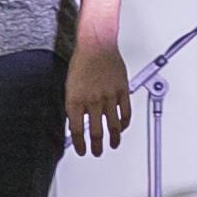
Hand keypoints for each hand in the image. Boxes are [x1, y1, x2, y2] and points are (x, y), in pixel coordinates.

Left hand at [64, 33, 132, 158]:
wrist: (97, 45)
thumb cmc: (82, 62)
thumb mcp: (70, 86)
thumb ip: (74, 105)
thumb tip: (75, 121)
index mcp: (76, 100)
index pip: (77, 131)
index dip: (80, 144)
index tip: (82, 150)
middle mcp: (92, 101)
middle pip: (96, 132)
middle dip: (96, 146)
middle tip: (97, 151)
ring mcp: (109, 97)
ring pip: (113, 126)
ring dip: (113, 139)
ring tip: (112, 144)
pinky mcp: (122, 91)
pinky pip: (126, 113)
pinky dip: (124, 123)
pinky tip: (122, 128)